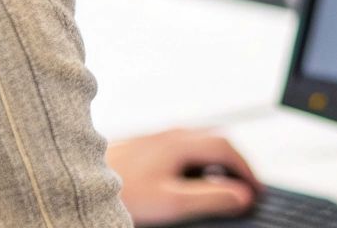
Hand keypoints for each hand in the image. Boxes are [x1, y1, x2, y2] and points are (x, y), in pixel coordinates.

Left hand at [105, 128, 262, 225]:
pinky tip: (190, 181)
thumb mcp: (172, 202)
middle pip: (216, 140)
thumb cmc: (122, 193)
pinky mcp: (144, 146)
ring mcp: (156, 138)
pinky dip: (198, 162)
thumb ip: (210, 198)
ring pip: (199, 143)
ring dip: (217, 162)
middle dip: (236, 163)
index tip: (257, 189)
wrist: (79, 183)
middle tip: (247, 187)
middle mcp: (170, 134)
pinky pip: (182, 148)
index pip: (227, 148)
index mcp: (181, 143)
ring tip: (224, 186)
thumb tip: (242, 196)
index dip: (247, 169)